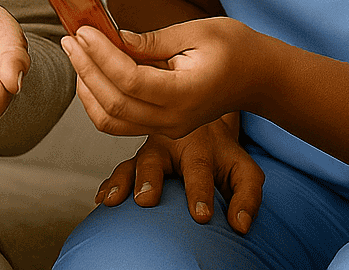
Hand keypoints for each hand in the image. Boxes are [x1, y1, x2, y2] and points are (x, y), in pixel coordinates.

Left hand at [63, 17, 258, 138]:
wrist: (258, 77)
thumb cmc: (233, 47)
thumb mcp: (198, 31)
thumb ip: (154, 40)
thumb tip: (114, 38)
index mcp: (186, 93)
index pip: (131, 80)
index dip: (102, 55)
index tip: (84, 30)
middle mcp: (174, 119)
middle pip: (114, 103)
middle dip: (86, 68)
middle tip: (70, 38)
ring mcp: (167, 127)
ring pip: (110, 119)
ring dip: (87, 87)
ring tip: (77, 54)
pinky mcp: (161, 126)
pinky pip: (119, 122)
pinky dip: (98, 100)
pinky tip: (91, 73)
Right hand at [96, 115, 263, 233]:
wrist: (206, 124)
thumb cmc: (224, 157)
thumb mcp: (244, 170)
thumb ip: (247, 196)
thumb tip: (242, 225)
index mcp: (199, 147)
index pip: (199, 169)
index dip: (199, 192)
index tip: (201, 216)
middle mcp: (169, 145)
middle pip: (155, 160)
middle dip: (149, 179)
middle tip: (146, 200)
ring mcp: (149, 153)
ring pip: (131, 164)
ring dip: (121, 182)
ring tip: (112, 201)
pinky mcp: (135, 162)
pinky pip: (119, 172)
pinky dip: (108, 185)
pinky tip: (101, 200)